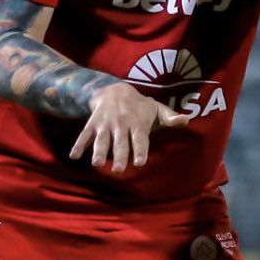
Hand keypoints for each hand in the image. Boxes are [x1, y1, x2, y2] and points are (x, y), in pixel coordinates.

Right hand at [68, 82, 188, 172]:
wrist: (114, 89)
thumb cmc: (140, 105)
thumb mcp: (156, 108)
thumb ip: (170, 117)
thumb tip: (186, 120)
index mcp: (138, 124)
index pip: (140, 139)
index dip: (140, 150)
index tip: (139, 162)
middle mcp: (121, 125)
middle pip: (120, 142)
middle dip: (120, 156)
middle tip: (119, 170)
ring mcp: (105, 124)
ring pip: (101, 139)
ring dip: (98, 151)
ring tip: (97, 163)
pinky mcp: (92, 124)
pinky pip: (84, 135)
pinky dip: (78, 144)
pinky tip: (74, 156)